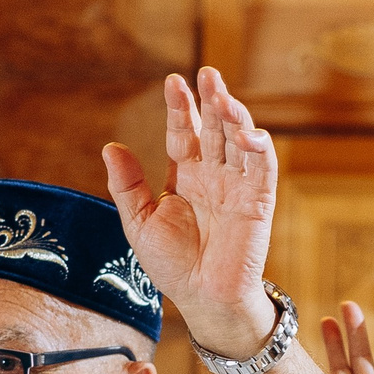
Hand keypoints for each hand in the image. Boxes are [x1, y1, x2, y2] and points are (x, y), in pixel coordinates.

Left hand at [103, 68, 277, 356]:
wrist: (202, 299)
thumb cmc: (172, 266)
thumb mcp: (139, 223)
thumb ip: (127, 186)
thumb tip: (110, 147)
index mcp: (186, 176)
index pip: (185, 133)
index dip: (180, 108)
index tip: (173, 81)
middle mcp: (214, 175)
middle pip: (216, 128)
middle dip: (212, 100)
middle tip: (208, 74)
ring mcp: (238, 187)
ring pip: (241, 141)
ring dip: (236, 116)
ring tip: (224, 96)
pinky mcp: (259, 202)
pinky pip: (263, 169)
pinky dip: (258, 148)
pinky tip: (246, 133)